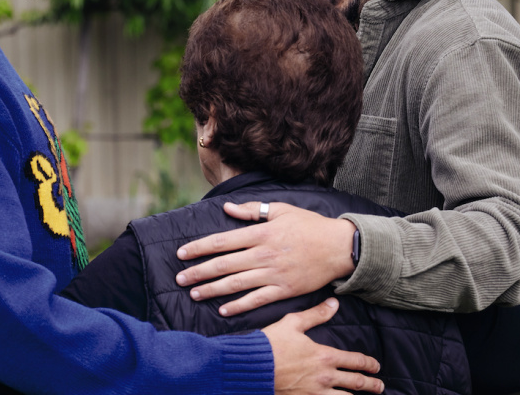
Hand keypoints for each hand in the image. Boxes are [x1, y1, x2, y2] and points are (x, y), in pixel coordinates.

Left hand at [176, 201, 356, 315]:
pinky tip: (223, 309)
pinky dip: (239, 306)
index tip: (182, 254)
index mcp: (261, 233)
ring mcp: (274, 274)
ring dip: (212, 289)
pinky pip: (257, 300)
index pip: (222, 241)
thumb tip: (227, 208)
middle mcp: (264, 254)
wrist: (339, 247)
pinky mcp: (284, 290)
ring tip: (194, 293)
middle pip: (224, 265)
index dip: (199, 248)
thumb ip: (253, 211)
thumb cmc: (309, 225)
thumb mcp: (282, 209)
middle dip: (198, 272)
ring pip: (236, 284)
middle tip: (180, 278)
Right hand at [263, 298, 382, 393]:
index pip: (355, 361)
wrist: (252, 366)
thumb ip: (316, 314)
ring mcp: (315, 392)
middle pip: (356, 383)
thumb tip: (334, 303)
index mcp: (324, 356)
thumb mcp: (293, 323)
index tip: (376, 366)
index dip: (369, 363)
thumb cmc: (272, 343)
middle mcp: (324, 377)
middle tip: (380, 386)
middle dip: (371, 385)